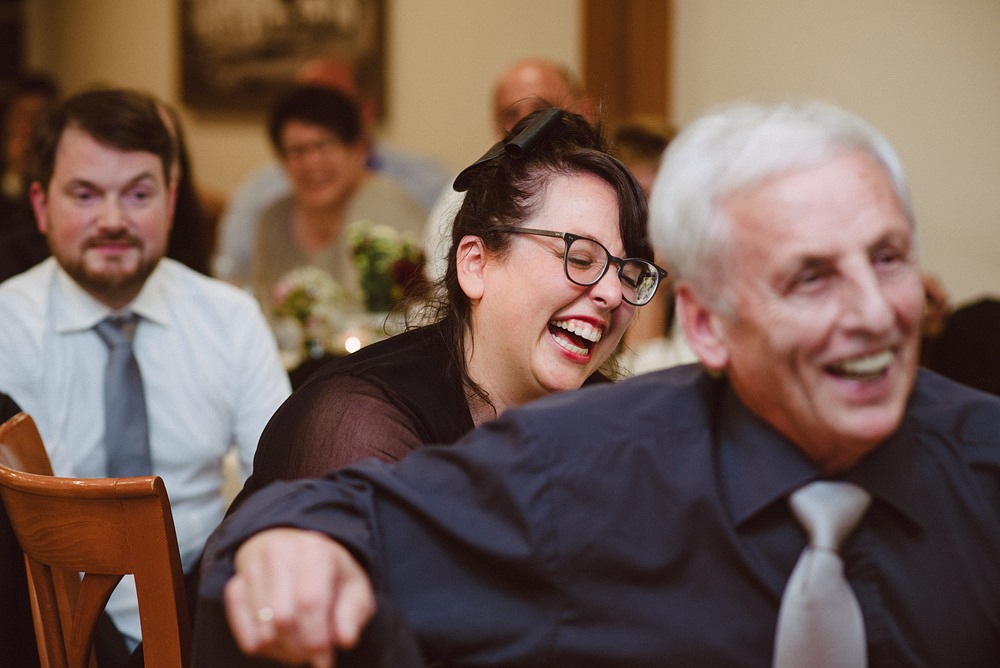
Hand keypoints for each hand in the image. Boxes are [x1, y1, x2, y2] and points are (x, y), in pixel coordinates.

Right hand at [224, 528, 375, 667]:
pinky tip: (280, 640)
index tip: (326, 660)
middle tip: (313, 654)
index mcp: (314, 550)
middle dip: (300, 648)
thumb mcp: (355, 588)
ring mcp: (252, 569)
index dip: (317, 638)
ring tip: (299, 645)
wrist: (298, 551)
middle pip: (283, 619)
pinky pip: (244, 634)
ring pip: (262, 631)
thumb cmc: (330, 575)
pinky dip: (263, 648)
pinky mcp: (234, 586)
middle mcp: (279, 553)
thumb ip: (353, 613)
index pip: (309, 601)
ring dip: (283, 651)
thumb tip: (346, 639)